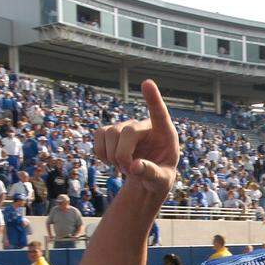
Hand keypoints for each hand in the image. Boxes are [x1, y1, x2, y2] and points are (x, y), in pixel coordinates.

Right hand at [93, 80, 178, 204]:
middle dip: (122, 155)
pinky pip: (99, 136)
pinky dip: (101, 153)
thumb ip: (151, 174)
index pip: (159, 113)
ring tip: (124, 168)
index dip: (153, 99)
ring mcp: (127, 126)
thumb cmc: (160, 178)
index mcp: (165, 134)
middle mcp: (145, 126)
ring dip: (112, 157)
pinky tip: (112, 161)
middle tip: (128, 171)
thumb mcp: (162, 181)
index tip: (147, 83)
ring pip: (110, 133)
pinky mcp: (112, 132)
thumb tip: (134, 166)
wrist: (147, 179)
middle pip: (127, 131)